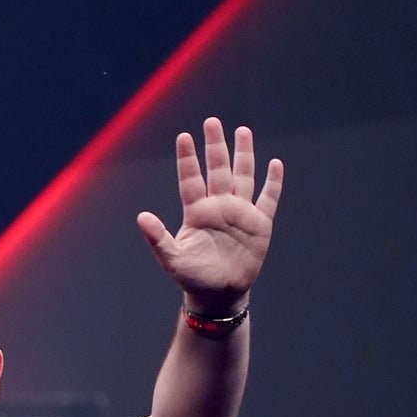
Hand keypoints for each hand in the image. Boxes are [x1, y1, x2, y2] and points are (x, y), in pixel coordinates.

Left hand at [136, 117, 283, 313]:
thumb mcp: (172, 259)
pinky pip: (267, 199)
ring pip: (242, 176)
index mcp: (196, 212)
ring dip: (243, 155)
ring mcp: (239, 213)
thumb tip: (141, 217)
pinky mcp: (259, 224)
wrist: (219, 294)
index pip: (191, 179)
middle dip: (215, 146)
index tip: (183, 137)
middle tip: (211, 122)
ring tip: (242, 130)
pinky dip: (272, 182)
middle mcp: (218, 207)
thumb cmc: (193, 277)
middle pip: (217, 169)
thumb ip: (158, 238)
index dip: (187, 159)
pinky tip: (275, 164)